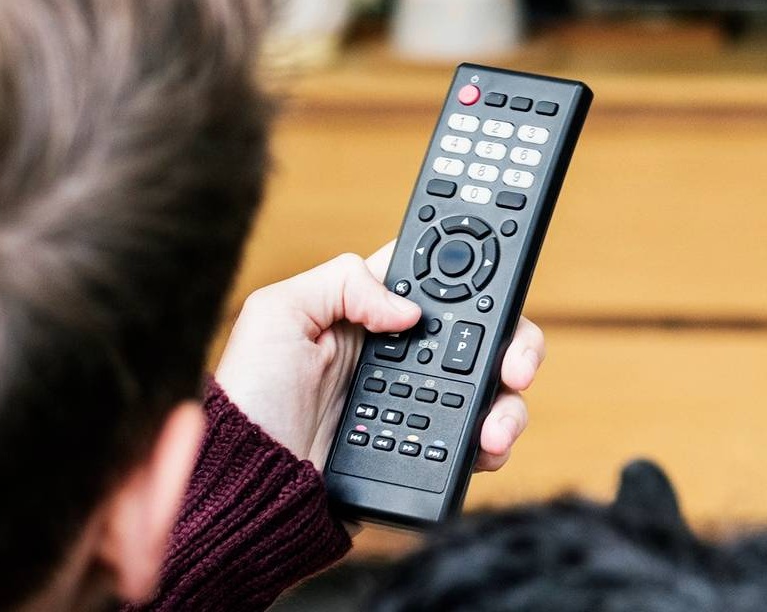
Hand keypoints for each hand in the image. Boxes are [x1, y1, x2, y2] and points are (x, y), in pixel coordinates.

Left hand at [215, 243, 544, 471]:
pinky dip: (493, 443)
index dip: (481, 278)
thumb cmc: (248, 401)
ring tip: (493, 426)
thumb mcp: (276, 313)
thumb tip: (407, 309)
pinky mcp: (427, 452)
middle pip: (490, 336)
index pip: (446, 283)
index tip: (500, 290)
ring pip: (496, 390)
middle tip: (515, 367)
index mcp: (376, 316)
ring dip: (510, 403)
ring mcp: (421, 405)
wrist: (248, 488)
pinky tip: (482, 448)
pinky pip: (480, 443)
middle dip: (518, 345)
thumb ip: (342, 281)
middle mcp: (406, 358)